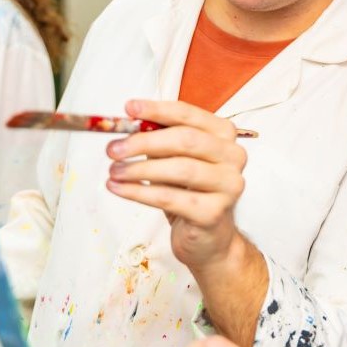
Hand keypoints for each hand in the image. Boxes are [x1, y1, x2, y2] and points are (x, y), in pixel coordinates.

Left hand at [105, 100, 247, 269]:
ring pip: (180, 169)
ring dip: (140, 169)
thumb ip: (158, 139)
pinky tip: (119, 189)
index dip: (158, 110)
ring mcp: (228, 185)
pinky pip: (170, 198)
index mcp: (224, 135)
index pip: (189, 115)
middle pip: (186, 140)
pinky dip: (139, 192)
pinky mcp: (213, 213)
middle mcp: (233, 156)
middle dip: (144, 141)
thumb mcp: (174, 159)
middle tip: (114, 148)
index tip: (129, 108)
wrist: (208, 238)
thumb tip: (127, 124)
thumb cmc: (190, 192)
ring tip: (114, 171)